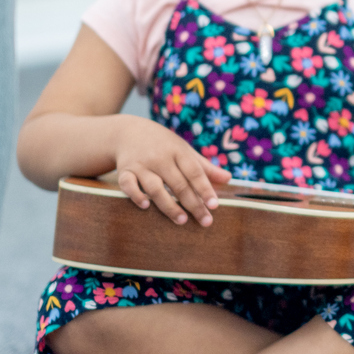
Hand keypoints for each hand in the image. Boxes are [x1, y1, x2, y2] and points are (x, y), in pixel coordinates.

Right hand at [111, 116, 230, 227]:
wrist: (128, 132)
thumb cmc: (163, 144)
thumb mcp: (184, 150)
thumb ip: (204, 166)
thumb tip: (228, 178)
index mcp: (178, 151)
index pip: (195, 172)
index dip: (205, 189)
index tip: (215, 205)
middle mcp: (160, 158)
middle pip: (179, 184)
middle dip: (193, 204)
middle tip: (205, 221)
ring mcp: (141, 165)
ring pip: (155, 187)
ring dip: (169, 205)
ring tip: (182, 220)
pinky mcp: (124, 171)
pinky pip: (128, 184)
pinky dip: (136, 195)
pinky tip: (145, 206)